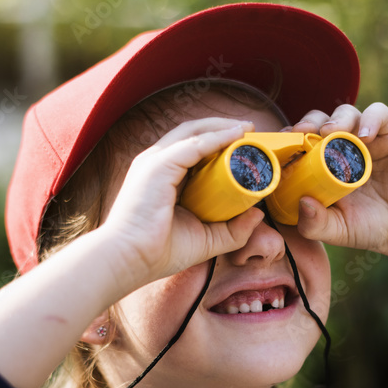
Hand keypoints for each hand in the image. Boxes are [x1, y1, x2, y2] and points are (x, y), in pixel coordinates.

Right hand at [98, 117, 265, 285]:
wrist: (128, 260)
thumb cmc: (158, 253)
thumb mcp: (206, 240)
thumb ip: (233, 229)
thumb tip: (259, 214)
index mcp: (162, 176)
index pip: (192, 149)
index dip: (219, 142)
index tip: (246, 144)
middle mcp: (156, 163)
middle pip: (194, 133)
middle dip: (224, 127)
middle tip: (252, 131)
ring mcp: (155, 161)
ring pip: (194, 132)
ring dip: (223, 127)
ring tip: (249, 129)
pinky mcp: (158, 165)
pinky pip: (194, 144)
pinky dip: (217, 137)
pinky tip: (237, 136)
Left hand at [289, 103, 387, 260]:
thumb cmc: (368, 227)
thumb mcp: (337, 230)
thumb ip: (316, 224)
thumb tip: (302, 203)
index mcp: (320, 166)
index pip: (299, 142)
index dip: (288, 140)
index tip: (279, 147)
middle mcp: (340, 148)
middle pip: (318, 121)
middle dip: (308, 123)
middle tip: (301, 133)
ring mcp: (365, 139)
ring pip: (345, 113)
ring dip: (335, 119)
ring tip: (330, 133)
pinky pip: (379, 114)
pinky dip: (370, 119)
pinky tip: (365, 136)